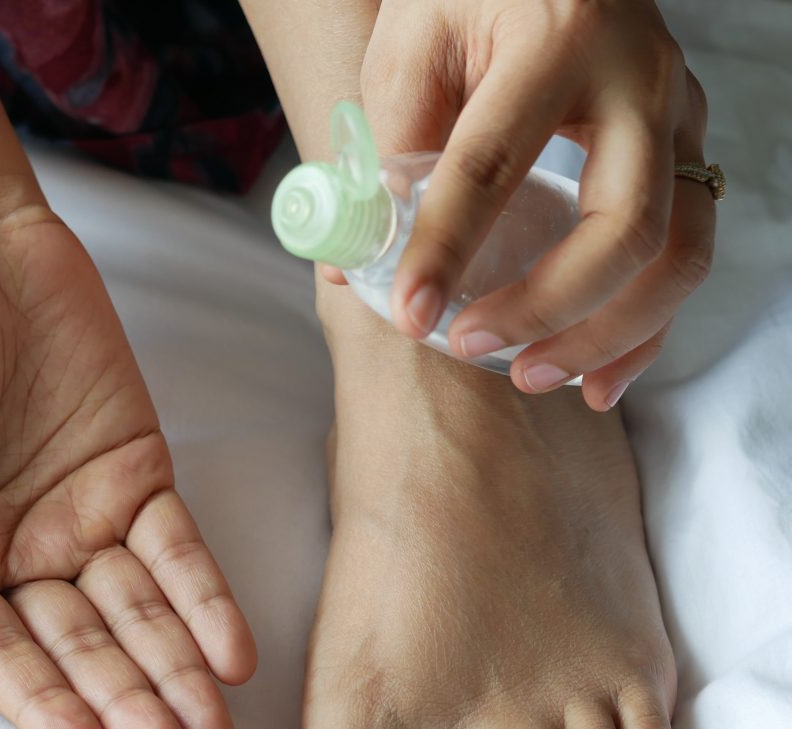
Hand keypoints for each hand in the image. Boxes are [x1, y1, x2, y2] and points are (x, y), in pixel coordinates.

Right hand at [0, 207, 255, 728]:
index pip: (0, 656)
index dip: (42, 707)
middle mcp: (18, 561)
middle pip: (83, 647)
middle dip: (129, 702)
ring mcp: (85, 525)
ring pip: (140, 613)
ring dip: (178, 670)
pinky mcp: (139, 482)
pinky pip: (178, 550)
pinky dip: (205, 598)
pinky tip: (234, 650)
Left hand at [344, 0, 714, 409]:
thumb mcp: (412, 47)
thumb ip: (385, 149)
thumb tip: (352, 267)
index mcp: (555, 38)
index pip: (492, 163)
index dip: (445, 249)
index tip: (408, 315)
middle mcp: (639, 78)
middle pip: (621, 225)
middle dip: (546, 308)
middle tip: (474, 348)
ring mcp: (678, 119)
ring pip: (675, 254)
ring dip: (606, 335)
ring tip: (531, 378)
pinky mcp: (686, 154)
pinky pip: (686, 259)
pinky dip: (644, 332)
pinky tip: (595, 380)